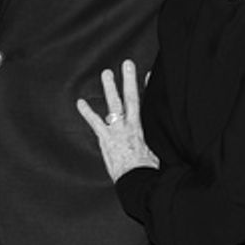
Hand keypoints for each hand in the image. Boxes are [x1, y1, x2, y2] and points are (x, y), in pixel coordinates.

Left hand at [77, 60, 159, 182]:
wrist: (137, 181)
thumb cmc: (148, 169)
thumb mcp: (157, 149)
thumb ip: (156, 137)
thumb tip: (164, 132)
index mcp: (144, 128)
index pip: (147, 103)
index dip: (148, 87)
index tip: (148, 73)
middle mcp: (131, 126)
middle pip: (131, 98)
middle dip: (129, 80)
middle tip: (127, 63)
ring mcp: (118, 131)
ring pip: (114, 105)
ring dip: (110, 88)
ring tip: (106, 73)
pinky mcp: (106, 140)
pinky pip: (95, 123)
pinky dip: (87, 112)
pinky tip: (80, 102)